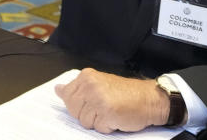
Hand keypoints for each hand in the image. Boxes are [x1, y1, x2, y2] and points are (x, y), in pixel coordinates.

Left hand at [54, 68, 168, 133]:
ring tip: (110, 112)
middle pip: (74, 110)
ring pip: (85, 121)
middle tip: (102, 107)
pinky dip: (108, 127)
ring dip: (98, 121)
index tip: (90, 102)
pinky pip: (99, 128)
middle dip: (87, 114)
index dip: (78, 104)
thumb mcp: (97, 84)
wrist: (148, 99)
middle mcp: (90, 85)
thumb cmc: (125, 94)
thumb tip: (57, 90)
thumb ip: (77, 88)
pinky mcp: (107, 112)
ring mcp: (98, 98)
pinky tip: (116, 117)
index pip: (66, 96)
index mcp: (86, 77)